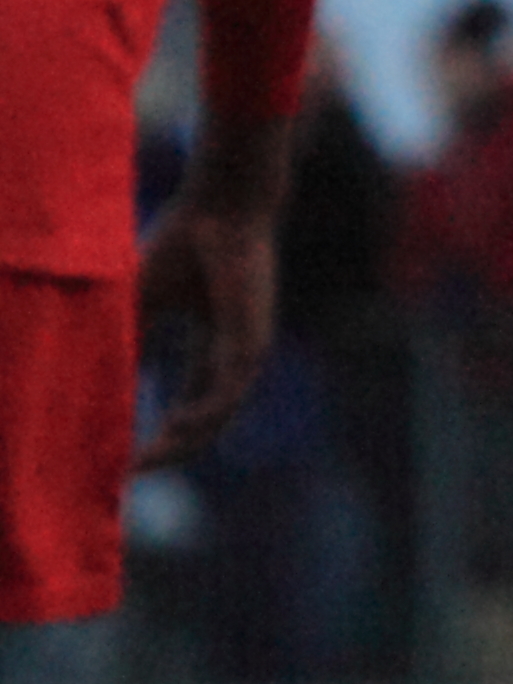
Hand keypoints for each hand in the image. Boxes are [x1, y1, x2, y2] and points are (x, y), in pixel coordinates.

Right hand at [129, 194, 281, 471]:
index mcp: (213, 348)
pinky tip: (176, 428)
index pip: (188, 404)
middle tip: (132, 473)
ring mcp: (246, 352)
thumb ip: (127, 336)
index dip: (160, 433)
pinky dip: (203, 412)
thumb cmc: (184, 247)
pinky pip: (228, 389)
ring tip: (146, 462)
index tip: (128, 456)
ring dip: (183, 440)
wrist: (222, 210)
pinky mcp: (251, 340)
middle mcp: (234, 357)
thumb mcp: (142, 301)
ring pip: (217, 413)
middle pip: (203, 420)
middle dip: (168, 449)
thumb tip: (91, 372)